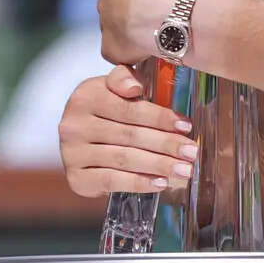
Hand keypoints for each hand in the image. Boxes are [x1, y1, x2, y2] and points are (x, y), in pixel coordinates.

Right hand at [59, 66, 196, 197]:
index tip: (186, 126)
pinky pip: (112, 180)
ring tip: (184, 169)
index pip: (129, 108)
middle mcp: (74, 124)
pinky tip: (160, 183)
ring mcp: (72, 153)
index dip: (160, 117)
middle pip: (130, 135)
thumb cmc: (107, 113)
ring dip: (159, 164)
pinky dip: (139, 182)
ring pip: (124, 158)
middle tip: (191, 152)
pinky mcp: (76, 178)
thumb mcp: (114, 89)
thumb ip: (126, 79)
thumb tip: (135, 87)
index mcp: (86, 96)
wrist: (81, 143)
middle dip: (166, 144)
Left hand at [98, 0, 181, 64]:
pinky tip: (153, 47)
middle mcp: (103, 2)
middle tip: (162, 8)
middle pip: (120, 5)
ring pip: (121, 28)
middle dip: (139, 6)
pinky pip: (122, 52)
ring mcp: (105, 27)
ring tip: (161, 28)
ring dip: (138, 28)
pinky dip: (135, 50)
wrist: (156, 8)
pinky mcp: (112, 50)